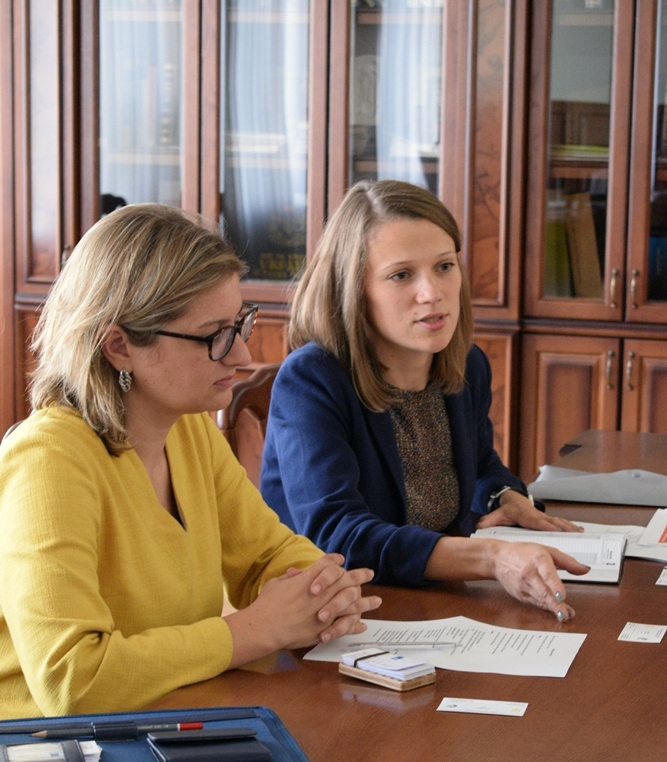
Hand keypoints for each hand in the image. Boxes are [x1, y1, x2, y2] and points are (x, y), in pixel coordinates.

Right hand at [224, 555, 380, 667]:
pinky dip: (354, 625)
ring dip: (365, 602)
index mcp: (309, 579)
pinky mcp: (324, 629)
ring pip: (351, 604)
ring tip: (377, 601)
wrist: (265, 626)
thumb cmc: (266, 605)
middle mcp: (320, 593)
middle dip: (359, 576)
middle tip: (369, 573)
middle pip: (346, 580)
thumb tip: (293, 575)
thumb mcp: (276, 584)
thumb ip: (288, 579)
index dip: (335, 560)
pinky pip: (344, 626)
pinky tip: (362, 625)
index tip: (342, 559)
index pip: (327, 564)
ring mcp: (324, 611)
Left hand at [476, 490, 582, 532]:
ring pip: (559, 522)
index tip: (551, 527)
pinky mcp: (550, 519)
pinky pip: (562, 523)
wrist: (514, 501)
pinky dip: (572, 526)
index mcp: (526, 515)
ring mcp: (545, 517)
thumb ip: (488, 521)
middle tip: (573, 533)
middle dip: (562, 527)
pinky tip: (581, 531)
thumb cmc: (507, 510)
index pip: (535, 520)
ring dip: (570, 527)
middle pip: (551, 521)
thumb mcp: (497, 515)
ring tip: (581, 533)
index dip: (543, 524)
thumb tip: (478, 525)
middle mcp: (538, 516)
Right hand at [490, 539, 588, 620]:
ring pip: (540, 599)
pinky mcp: (519, 594)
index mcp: (537, 558)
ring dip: (553, 608)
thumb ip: (567, 561)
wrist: (497, 558)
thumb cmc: (523, 552)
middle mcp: (528, 573)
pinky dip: (545, 608)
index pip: (547, 573)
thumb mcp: (546, 550)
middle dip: (555, 604)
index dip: (555, 586)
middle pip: (543, 591)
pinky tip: (554, 610)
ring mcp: (522, 585)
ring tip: (564, 615)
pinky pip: (535, 602)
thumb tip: (585, 570)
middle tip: (566, 614)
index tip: (562, 596)